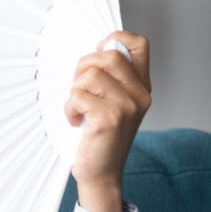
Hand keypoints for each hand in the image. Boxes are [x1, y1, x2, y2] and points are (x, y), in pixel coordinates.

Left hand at [64, 31, 151, 211]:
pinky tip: (75, 121)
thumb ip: (109, 80)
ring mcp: (127, 106)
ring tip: (77, 108)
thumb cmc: (100, 138)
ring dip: (74, 90)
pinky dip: (69, 108)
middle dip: (84, 67)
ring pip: (90, 75)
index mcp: (141, 87)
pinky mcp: (110, 118)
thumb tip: (92, 52)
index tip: (98, 49)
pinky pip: (78, 96)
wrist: (101, 174)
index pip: (139, 45)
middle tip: (78, 88)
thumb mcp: (112, 105)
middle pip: (109, 56)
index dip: (116, 38)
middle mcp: (140, 94)